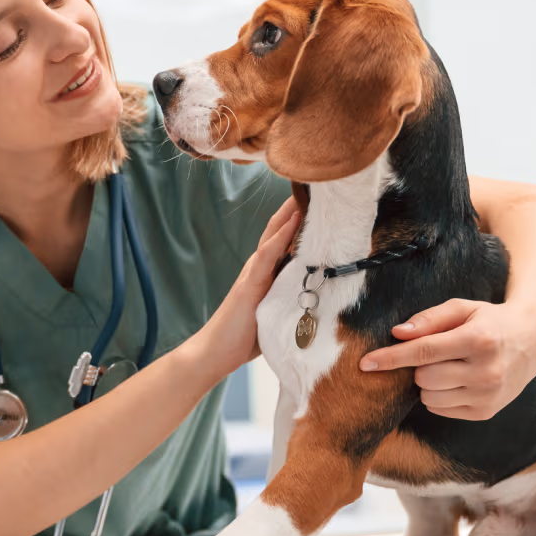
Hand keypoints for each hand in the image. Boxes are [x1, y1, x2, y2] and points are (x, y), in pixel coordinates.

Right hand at [197, 197, 300, 375]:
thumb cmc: (244, 337)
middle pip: (280, 229)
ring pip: (275, 234)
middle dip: (297, 207)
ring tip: (307, 190)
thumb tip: (317, 304)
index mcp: (266, 273)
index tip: (319, 202)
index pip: (286, 240)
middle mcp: (259, 267)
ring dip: (291, 212)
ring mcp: (254, 273)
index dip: (300, 221)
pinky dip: (281, 235)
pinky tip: (293, 220)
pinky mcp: (251, 283)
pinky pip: (268, 254)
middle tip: (316, 184)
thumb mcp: (274, 314)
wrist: (215, 351)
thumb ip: (289, 301)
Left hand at [358, 298, 535, 420]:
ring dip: (428, 383)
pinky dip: (440, 395)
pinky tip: (457, 380)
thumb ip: (429, 319)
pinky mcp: (486, 412)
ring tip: (449, 366)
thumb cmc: (489, 321)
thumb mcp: (462, 308)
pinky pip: (441, 409)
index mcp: (478, 340)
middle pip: (424, 378)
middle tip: (435, 353)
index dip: (391, 357)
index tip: (365, 363)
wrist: (531, 341)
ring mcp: (488, 395)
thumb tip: (397, 333)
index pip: (423, 352)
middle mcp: (486, 371)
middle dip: (418, 366)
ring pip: (429, 397)